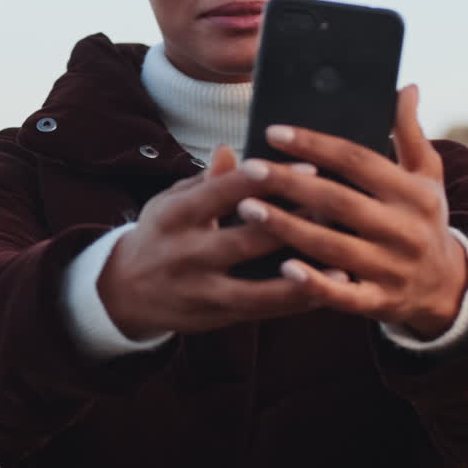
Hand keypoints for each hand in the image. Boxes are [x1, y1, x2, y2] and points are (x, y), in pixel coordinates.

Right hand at [97, 145, 348, 338]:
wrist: (124, 291)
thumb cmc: (159, 234)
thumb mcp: (170, 201)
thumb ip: (205, 182)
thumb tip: (230, 151)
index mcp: (175, 217)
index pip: (221, 194)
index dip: (263, 180)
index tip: (304, 163)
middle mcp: (187, 255)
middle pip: (246, 239)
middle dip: (293, 222)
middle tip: (337, 205)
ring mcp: (202, 290)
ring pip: (258, 287)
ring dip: (302, 273)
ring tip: (342, 257)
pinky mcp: (217, 317)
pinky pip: (262, 311)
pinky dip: (296, 301)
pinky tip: (329, 290)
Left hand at [233, 84, 467, 339]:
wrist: (448, 287)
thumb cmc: (423, 218)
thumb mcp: (426, 176)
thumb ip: (410, 132)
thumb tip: (405, 87)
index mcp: (412, 192)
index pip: (358, 161)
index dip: (315, 145)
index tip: (274, 132)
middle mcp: (403, 229)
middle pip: (338, 201)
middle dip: (290, 183)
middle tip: (248, 168)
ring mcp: (391, 268)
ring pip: (333, 246)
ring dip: (288, 228)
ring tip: (246, 208)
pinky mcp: (380, 301)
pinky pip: (344, 295)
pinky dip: (314, 283)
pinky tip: (283, 268)